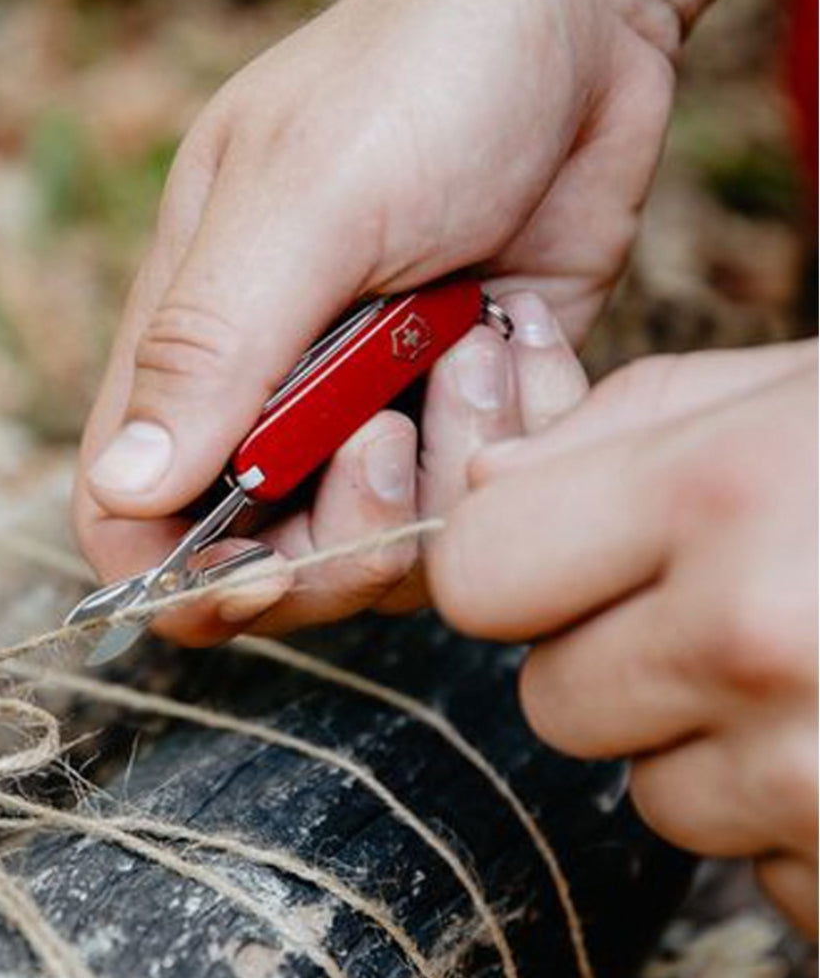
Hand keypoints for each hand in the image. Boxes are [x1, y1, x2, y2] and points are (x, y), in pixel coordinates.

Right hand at [74, 0, 682, 641]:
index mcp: (198, 353)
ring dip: (451, 467)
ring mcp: (381, 414)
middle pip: (277, 564)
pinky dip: (519, 437)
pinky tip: (525, 339)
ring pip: (392, 545)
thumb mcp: (303, 199)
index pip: (138, 517)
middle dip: (346, 536)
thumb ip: (211, 345)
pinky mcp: (469, 412)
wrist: (569, 24)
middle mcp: (281, 403)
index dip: (182, 582)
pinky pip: (488, 497)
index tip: (265, 578)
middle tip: (395, 428)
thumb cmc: (418, 78)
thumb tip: (127, 487)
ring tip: (481, 345)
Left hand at [428, 341, 818, 931]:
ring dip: (713, 744)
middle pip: (551, 699)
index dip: (505, 572)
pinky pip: (761, 872)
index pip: (472, 577)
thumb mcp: (790, 387)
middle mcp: (761, 639)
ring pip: (653, 793)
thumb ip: (614, 429)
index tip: (559, 561)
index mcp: (719, 492)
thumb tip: (480, 490)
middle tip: (729, 607)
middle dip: (615, 662)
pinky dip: (800, 824)